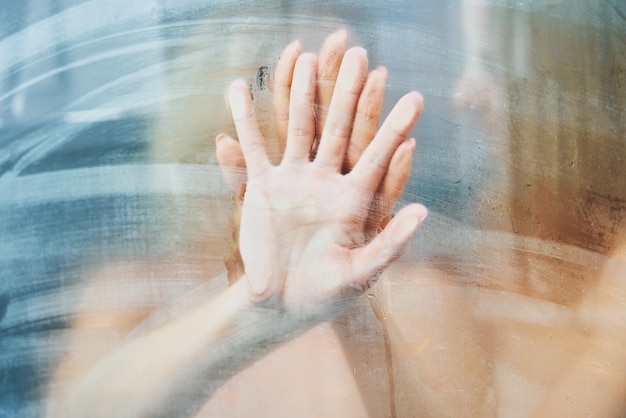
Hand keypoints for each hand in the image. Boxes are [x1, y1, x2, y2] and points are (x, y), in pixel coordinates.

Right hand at [225, 51, 426, 316]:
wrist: (283, 303)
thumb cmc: (327, 293)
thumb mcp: (362, 273)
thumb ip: (390, 243)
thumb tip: (422, 211)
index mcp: (353, 199)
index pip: (378, 154)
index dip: (395, 126)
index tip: (415, 97)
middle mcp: (325, 182)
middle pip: (339, 127)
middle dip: (347, 92)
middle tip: (357, 53)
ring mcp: (293, 180)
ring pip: (296, 127)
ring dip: (299, 94)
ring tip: (301, 56)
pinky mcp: (262, 188)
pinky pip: (252, 148)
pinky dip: (243, 121)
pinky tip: (236, 89)